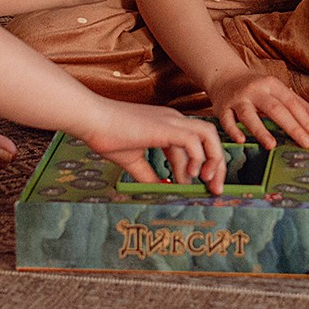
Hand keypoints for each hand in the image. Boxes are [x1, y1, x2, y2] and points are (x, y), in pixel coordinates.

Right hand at [74, 98, 225, 193]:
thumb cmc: (106, 136)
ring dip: (213, 158)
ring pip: (209, 135)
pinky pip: (193, 140)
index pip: (196, 144)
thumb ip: (147, 174)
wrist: (92, 120)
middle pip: (210, 137)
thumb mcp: (132, 159)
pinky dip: (197, 158)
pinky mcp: (165, 127)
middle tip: (214, 188)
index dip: (200, 166)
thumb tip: (160, 188)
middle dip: (216, 163)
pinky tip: (188, 175)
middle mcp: (174, 120)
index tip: (198, 186)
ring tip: (206, 180)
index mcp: (167, 125)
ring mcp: (171, 121)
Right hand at [207, 66, 308, 149]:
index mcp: (272, 85)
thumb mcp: (278, 91)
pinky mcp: (222, 108)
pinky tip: (241, 140)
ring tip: (272, 146)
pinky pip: (226, 120)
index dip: (305, 120)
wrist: (225, 76)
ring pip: (249, 115)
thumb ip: (299, 105)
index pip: (292, 103)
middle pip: (275, 109)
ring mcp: (238, 99)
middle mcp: (255, 91)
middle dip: (292, 127)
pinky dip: (233, 130)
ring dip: (261, 130)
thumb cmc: (257, 88)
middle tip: (306, 144)